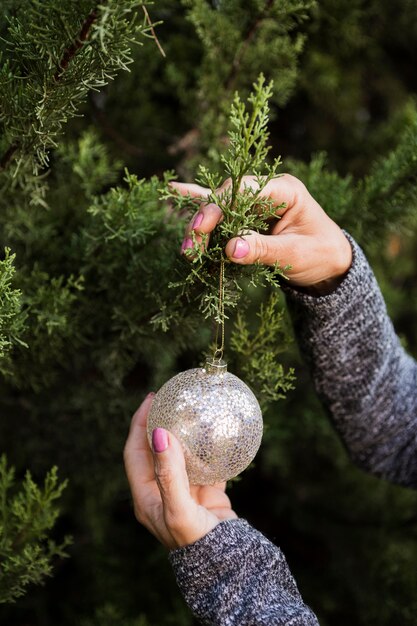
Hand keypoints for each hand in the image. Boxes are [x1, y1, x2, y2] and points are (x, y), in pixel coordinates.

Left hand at [123, 393, 236, 549]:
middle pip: (155, 448)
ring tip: (192, 409)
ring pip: (180, 453)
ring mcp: (184, 490)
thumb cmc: (194, 541)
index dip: (139, 423)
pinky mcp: (206, 491)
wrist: (227, 564)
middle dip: (160, 422)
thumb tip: (159, 435)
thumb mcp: (177, 508)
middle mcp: (162, 490)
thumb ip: (169, 473)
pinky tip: (216, 432)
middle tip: (170, 399)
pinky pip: (205, 463)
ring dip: (184, 432)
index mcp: (146, 495)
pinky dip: (208, 447)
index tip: (150, 399)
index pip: (135, 451)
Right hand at [172, 174, 351, 294]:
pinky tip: (174, 190)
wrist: (331, 265)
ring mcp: (255, 203)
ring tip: (187, 250)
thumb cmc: (320, 255)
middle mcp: (266, 190)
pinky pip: (221, 210)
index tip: (202, 230)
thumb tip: (231, 249)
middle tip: (191, 250)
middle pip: (225, 198)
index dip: (218, 208)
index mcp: (283, 190)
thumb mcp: (296, 255)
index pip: (242, 189)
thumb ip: (264, 250)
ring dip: (200, 227)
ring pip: (219, 206)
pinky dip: (200, 206)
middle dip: (205, 222)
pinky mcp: (248, 218)